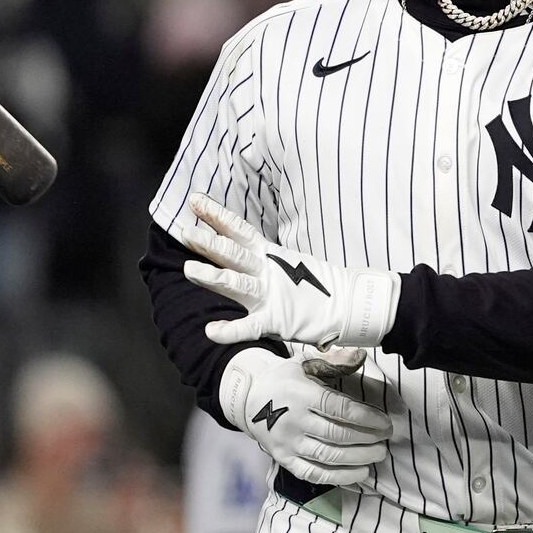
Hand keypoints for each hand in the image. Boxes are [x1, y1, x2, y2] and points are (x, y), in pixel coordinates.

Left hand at [180, 194, 400, 348]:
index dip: (216, 214)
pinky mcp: (277, 320)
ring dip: (213, 277)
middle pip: (233, 253)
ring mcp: (270, 294)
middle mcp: (266, 270)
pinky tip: (211, 331)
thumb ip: (258, 254)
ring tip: (188, 271)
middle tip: (184, 232)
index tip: (194, 200)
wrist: (348, 304)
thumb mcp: (283, 261)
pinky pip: (250, 327)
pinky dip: (231, 330)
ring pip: (237, 284)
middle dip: (208, 243)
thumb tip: (235, 243)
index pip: (238, 229)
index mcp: (268, 254)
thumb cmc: (313, 284)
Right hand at [221, 347, 391, 486]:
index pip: (339, 408)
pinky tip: (360, 473)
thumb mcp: (305, 363)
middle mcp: (293, 420)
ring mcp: (287, 443)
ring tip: (378, 455)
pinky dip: (340, 477)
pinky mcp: (284, 459)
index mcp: (300, 394)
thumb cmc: (285, 379)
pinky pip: (314, 474)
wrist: (249, 399)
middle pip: (337, 434)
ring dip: (359, 458)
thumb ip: (334, 361)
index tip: (385, 423)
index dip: (366, 417)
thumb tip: (361, 356)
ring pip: (329, 456)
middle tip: (386, 439)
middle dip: (367, 439)